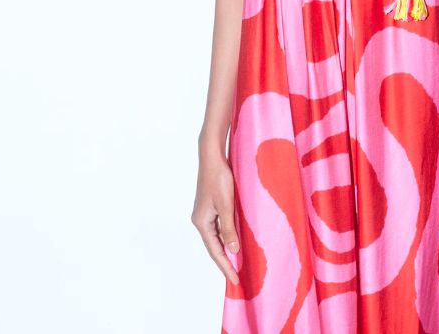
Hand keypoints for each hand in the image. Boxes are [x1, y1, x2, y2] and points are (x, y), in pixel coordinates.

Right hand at [191, 149, 240, 285]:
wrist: (212, 157)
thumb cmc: (219, 179)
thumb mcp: (226, 205)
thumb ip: (229, 228)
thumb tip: (233, 251)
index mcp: (202, 222)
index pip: (215, 251)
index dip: (225, 266)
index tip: (235, 280)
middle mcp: (200, 220)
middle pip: (213, 246)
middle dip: (225, 261)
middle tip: (237, 277)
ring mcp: (204, 213)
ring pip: (216, 237)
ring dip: (226, 249)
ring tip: (237, 263)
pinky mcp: (210, 206)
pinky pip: (218, 227)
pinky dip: (226, 236)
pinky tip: (234, 240)